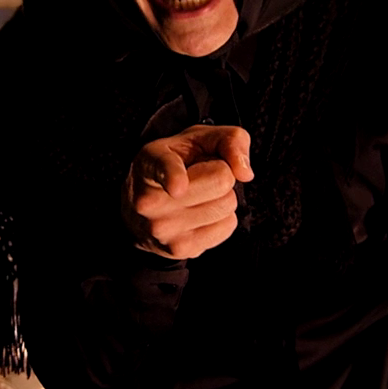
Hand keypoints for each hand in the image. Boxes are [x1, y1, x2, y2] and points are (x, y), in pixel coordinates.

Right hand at [122, 124, 254, 259]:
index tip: (177, 187)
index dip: (174, 177)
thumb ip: (229, 140)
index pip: (166, 170)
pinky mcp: (179, 249)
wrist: (143, 208)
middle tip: (201, 176)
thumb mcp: (199, 139)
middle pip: (221, 182)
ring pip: (227, 205)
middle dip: (221, 175)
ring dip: (222, 197)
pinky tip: (200, 213)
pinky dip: (222, 218)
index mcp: (149, 163)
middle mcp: (150, 200)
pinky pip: (228, 226)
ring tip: (199, 195)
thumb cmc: (178, 164)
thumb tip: (245, 173)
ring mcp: (162, 229)